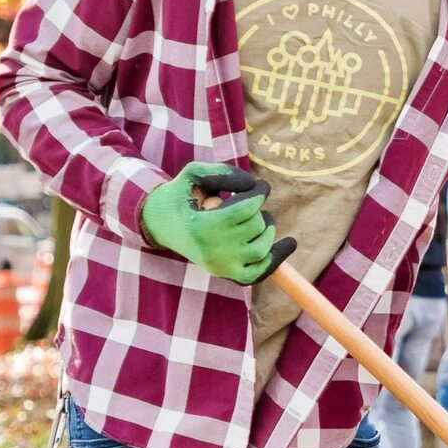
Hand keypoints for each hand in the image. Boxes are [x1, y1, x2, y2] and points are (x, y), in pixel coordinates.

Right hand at [140, 162, 278, 281]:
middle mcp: (212, 251)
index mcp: (202, 226)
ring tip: (259, 219)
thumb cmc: (181, 195)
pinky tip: (288, 243)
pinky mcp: (225, 274)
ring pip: (262, 249)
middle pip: (256, 227)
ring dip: (268, 230)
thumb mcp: (194, 174)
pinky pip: (258, 273)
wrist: (158, 224)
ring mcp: (220, 266)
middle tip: (247, 204)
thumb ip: (225, 174)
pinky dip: (275, 260)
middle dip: (258, 211)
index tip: (261, 187)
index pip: (247, 210)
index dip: (260, 194)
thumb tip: (255, 185)